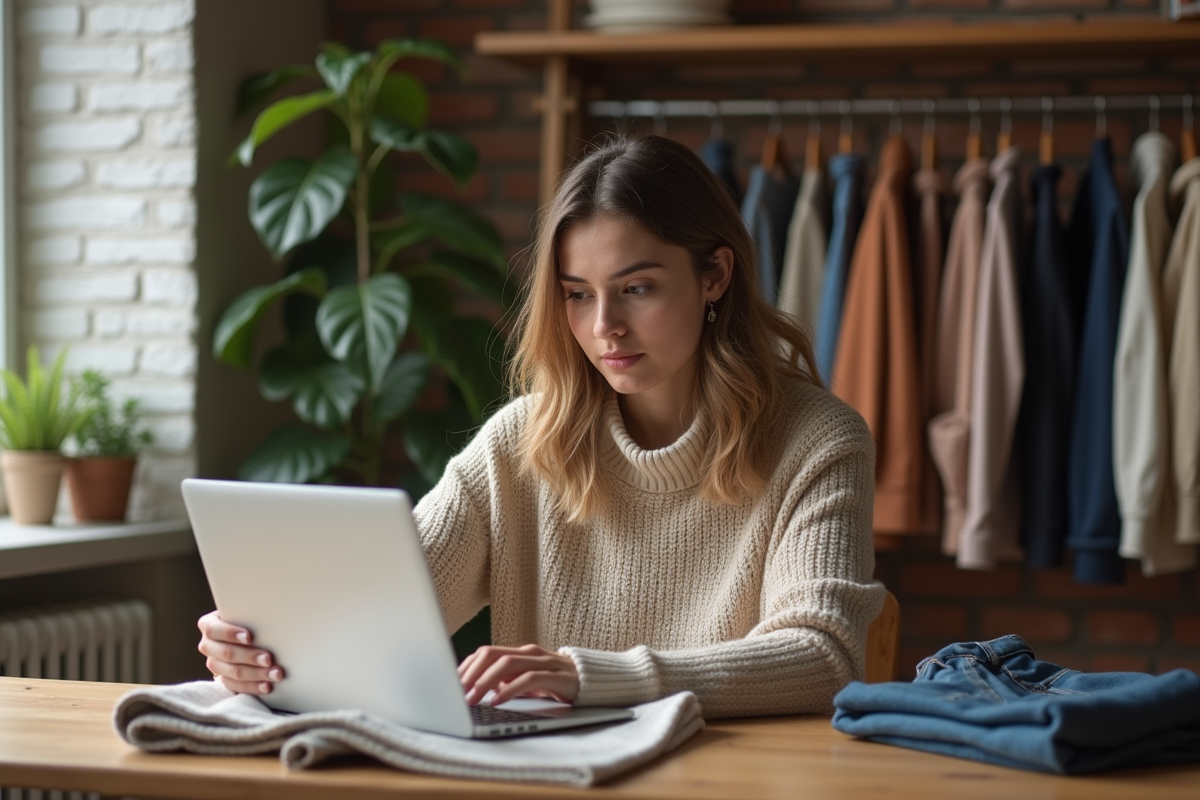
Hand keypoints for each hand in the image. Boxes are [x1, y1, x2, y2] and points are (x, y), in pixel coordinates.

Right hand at [196, 610, 284, 694]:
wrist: (245, 631)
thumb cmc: (246, 617)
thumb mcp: (244, 612)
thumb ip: (248, 614)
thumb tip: (268, 613)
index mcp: (208, 625)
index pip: (214, 629)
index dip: (230, 633)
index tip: (249, 637)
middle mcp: (207, 645)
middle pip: (226, 653)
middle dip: (250, 657)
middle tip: (269, 659)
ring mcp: (214, 663)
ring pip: (232, 672)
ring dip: (256, 674)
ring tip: (275, 673)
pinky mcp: (222, 678)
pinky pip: (236, 686)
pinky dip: (253, 687)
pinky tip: (267, 686)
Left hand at [458, 644, 579, 705]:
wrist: (592, 681)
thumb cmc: (555, 682)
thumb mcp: (526, 681)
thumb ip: (505, 680)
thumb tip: (474, 689)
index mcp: (519, 652)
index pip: (485, 653)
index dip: (466, 667)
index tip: (451, 684)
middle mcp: (529, 653)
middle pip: (492, 654)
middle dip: (471, 673)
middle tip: (457, 692)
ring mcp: (543, 662)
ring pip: (507, 663)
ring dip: (485, 681)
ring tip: (473, 698)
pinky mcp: (556, 676)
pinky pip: (528, 679)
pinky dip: (510, 689)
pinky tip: (498, 701)